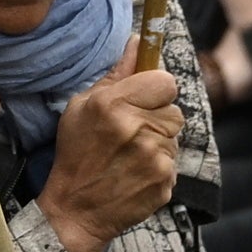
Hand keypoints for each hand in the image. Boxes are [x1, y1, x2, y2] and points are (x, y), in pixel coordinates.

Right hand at [37, 63, 185, 251]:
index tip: (146, 96)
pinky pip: (173, 163)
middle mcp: (138, 129)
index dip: (157, 88)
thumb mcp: (82, 107)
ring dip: (159, 142)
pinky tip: (135, 172)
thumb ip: (115, 75)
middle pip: (175, 110)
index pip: (166, 81)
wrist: (76, 209)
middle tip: (134, 129)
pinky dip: (158, 167)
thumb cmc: (76, 153)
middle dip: (158, 117)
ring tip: (131, 154)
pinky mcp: (165, 182)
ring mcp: (155, 159)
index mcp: (114, 104)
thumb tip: (137, 42)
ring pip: (174, 138)